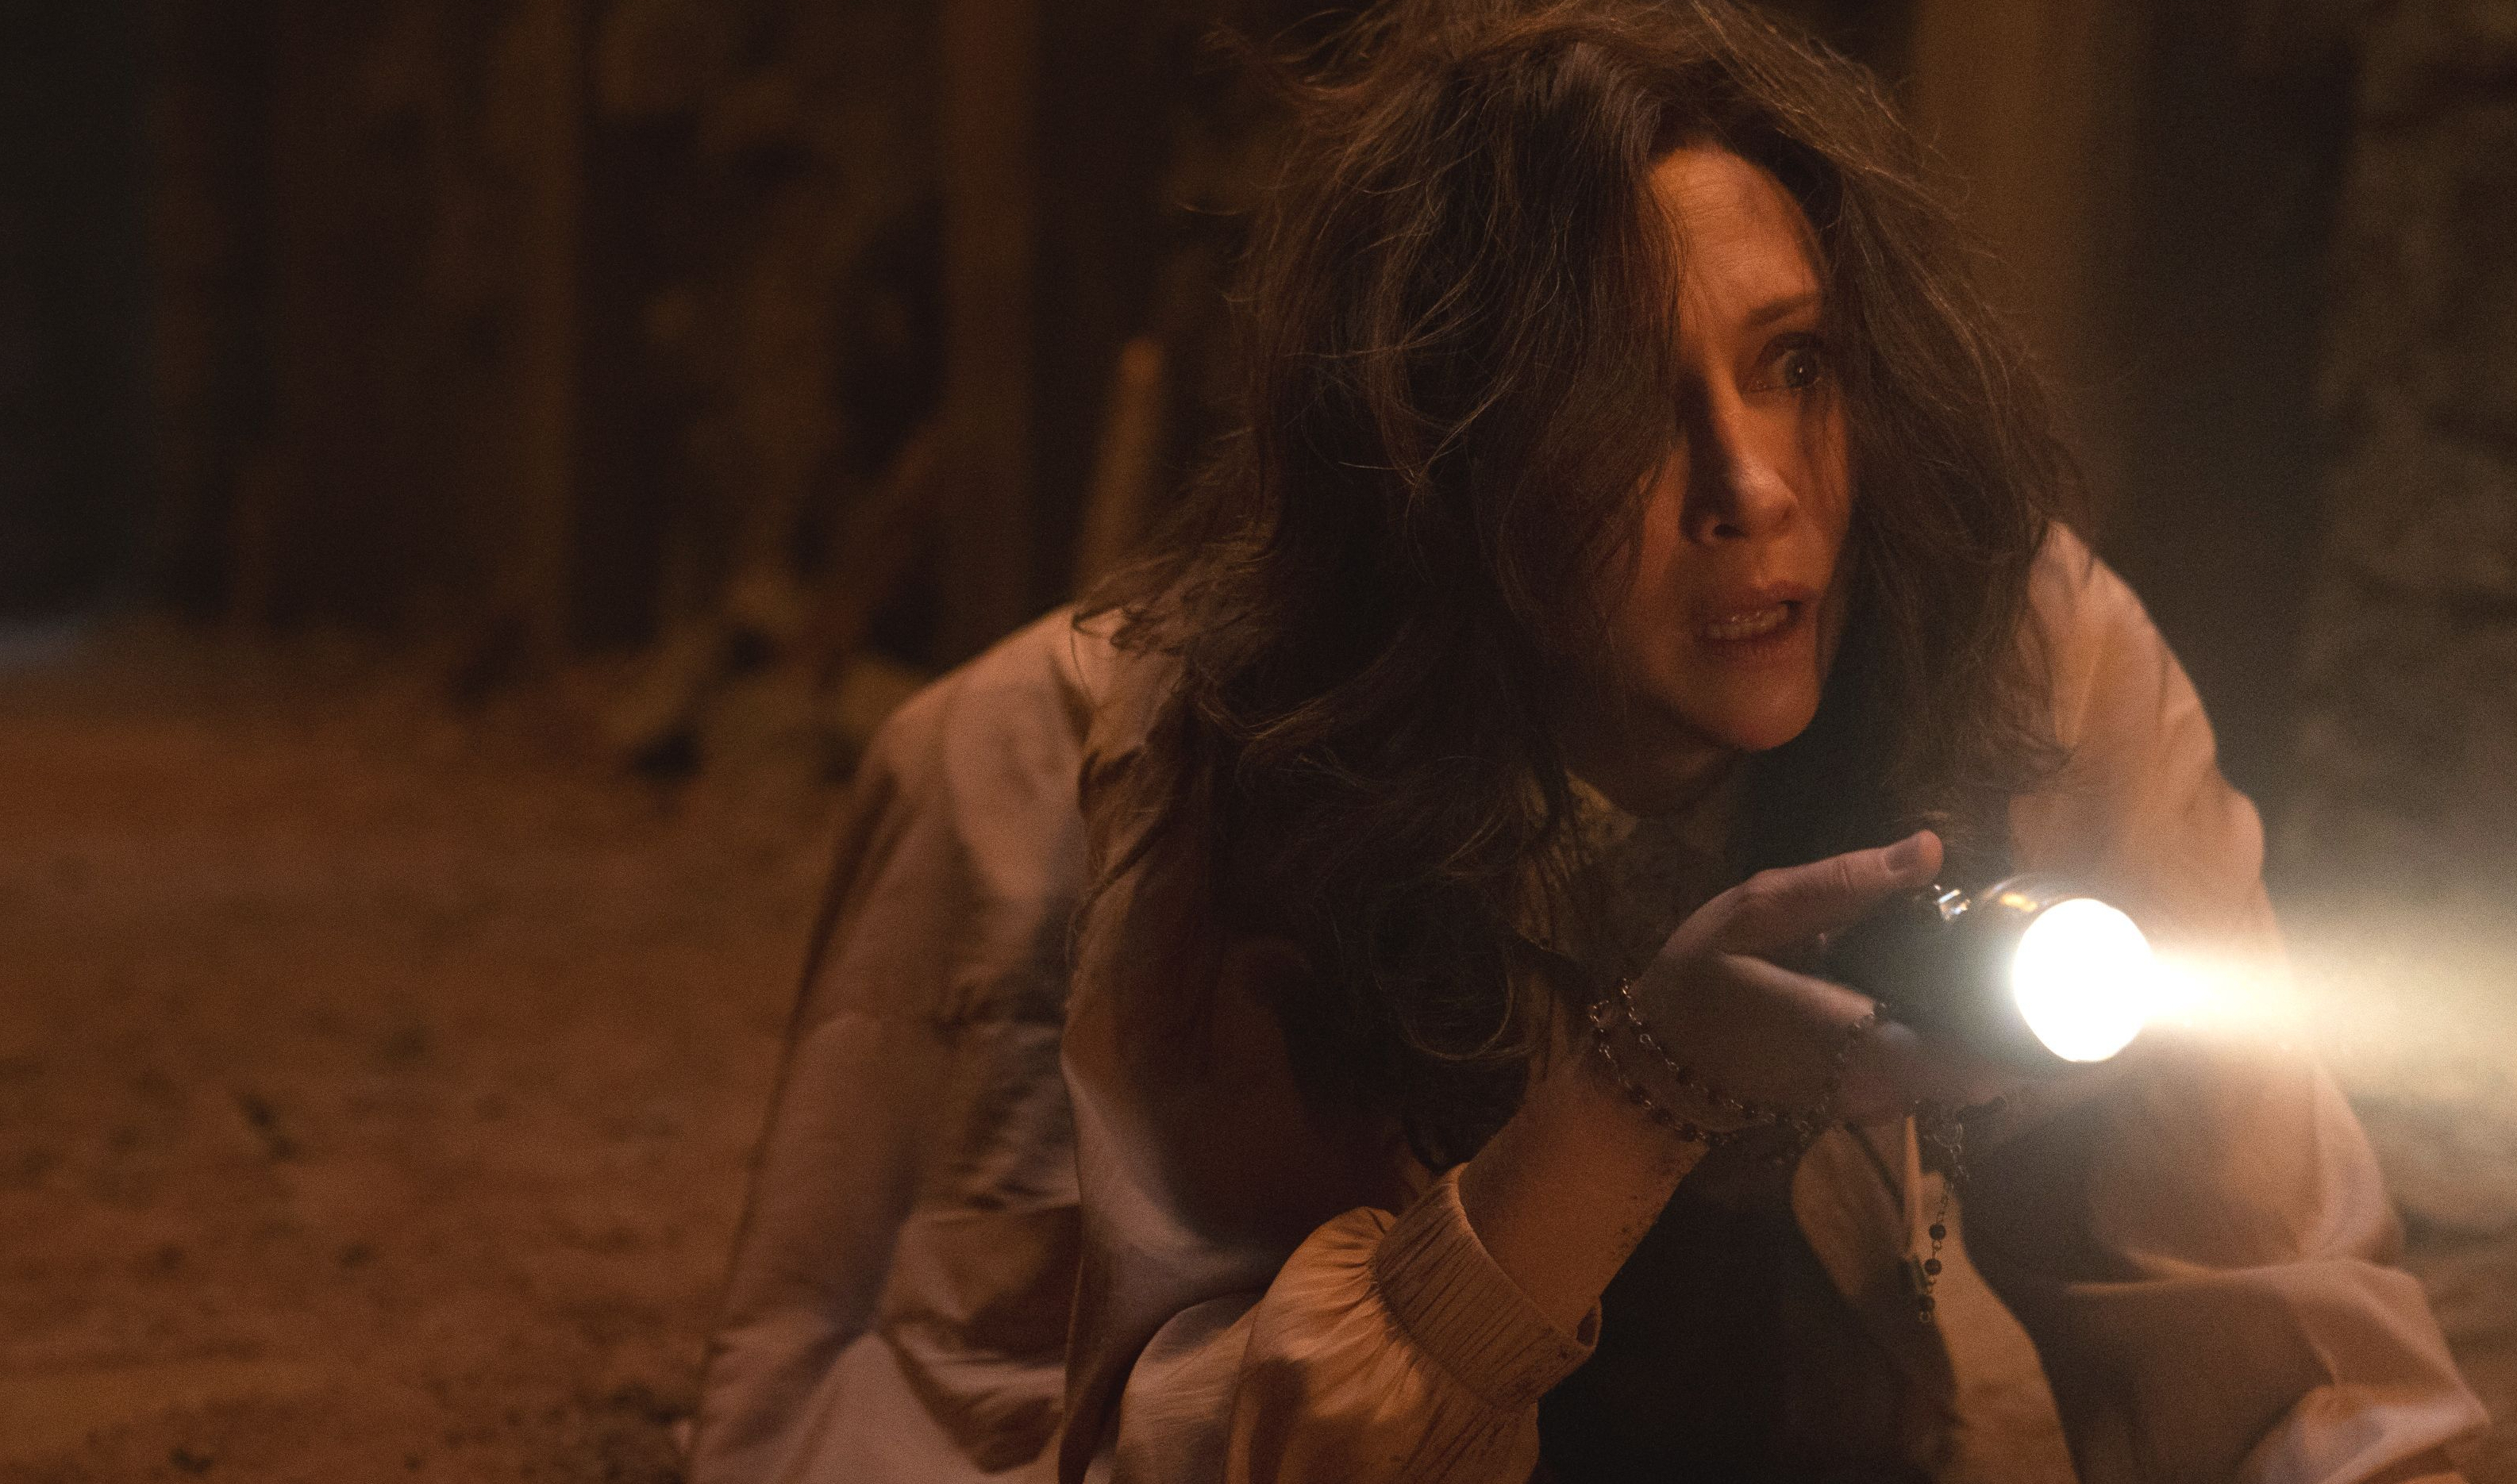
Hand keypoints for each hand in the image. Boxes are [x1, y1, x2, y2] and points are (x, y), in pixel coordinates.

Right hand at [1630, 830, 2014, 1129]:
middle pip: (1992, 1068)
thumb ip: (1841, 884)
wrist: (1661, 1061)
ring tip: (2001, 960)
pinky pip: (1940, 1075)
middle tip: (2038, 945)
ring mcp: (1878, 1102)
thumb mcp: (1755, 913)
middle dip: (2022, 1014)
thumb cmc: (1702, 982)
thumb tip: (1929, 849)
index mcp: (1860, 1039)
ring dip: (1992, 1026)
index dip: (2036, 1025)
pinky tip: (1949, 989)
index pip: (1981, 1057)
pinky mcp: (1871, 1100)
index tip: (2064, 971)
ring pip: (1971, 1076)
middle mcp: (1882, 1086)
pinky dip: (1959, 1037)